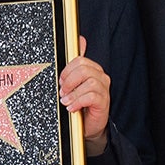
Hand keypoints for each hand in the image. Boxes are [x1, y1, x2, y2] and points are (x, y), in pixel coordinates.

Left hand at [58, 36, 110, 155]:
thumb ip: (76, 63)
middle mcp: (101, 77)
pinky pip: (91, 96)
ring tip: (66, 101)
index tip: (60, 81)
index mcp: (93, 70)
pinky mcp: (104, 103)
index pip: (80, 60)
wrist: (87, 125)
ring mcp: (104, 90)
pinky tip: (72, 107)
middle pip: (84, 69)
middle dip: (69, 80)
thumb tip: (81, 39)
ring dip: (73, 92)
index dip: (67, 70)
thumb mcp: (75, 83)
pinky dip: (78, 101)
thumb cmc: (80, 103)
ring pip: (89, 82)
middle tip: (62, 91)